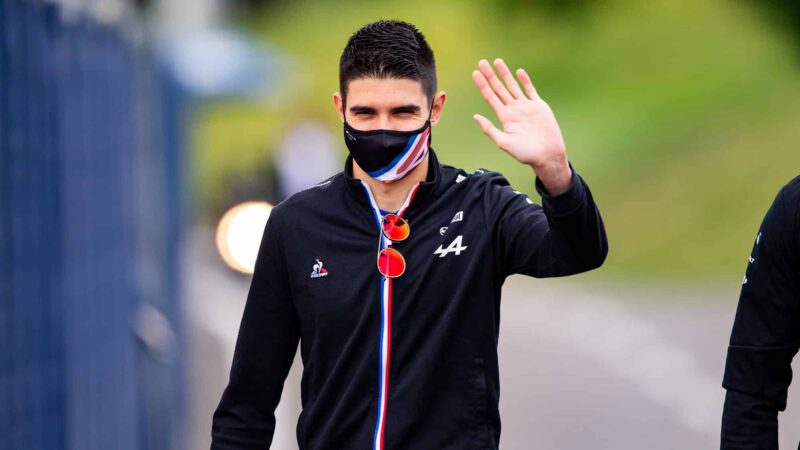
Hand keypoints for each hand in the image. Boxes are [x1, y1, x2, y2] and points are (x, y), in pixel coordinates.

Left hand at [472, 58, 571, 194]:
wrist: (547, 155)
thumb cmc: (525, 153)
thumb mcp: (503, 142)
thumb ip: (490, 129)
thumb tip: (476, 116)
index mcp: (505, 118)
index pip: (490, 97)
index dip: (482, 85)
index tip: (475, 73)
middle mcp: (514, 110)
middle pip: (499, 88)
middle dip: (491, 76)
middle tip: (482, 62)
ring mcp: (526, 107)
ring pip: (513, 86)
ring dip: (505, 74)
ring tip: (497, 61)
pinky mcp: (539, 106)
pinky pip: (531, 90)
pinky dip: (525, 81)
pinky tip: (518, 72)